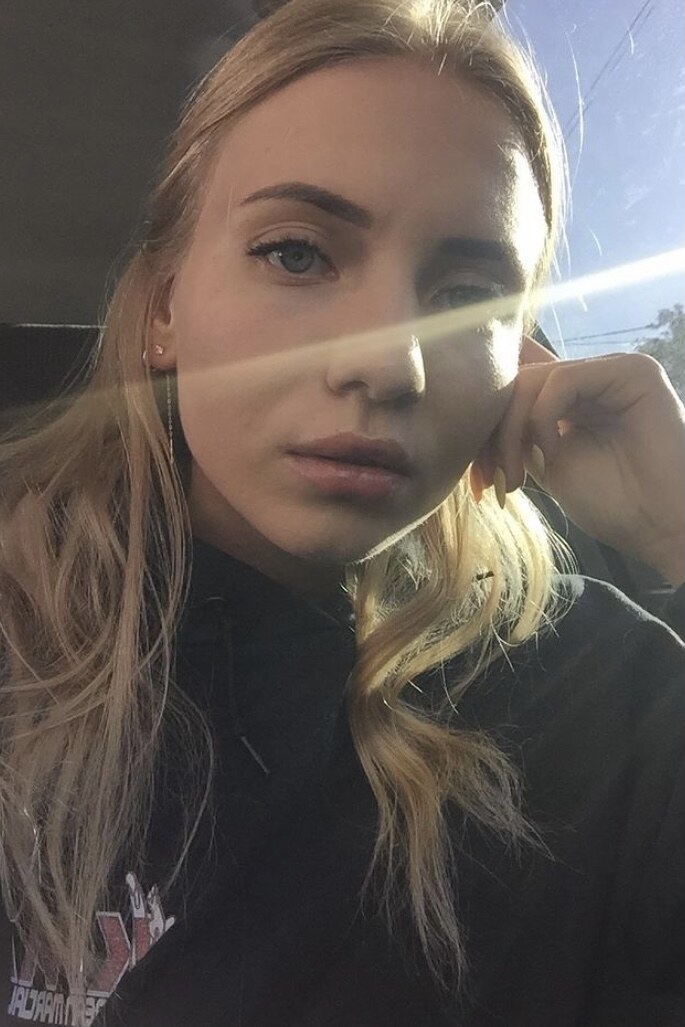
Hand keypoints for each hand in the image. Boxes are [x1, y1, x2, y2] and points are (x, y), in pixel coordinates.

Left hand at [474, 336, 684, 587]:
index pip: (517, 384)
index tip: (476, 477)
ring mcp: (614, 370)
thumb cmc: (614, 504)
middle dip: (494, 433)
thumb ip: (519, 432)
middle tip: (490, 483)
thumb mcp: (545, 464)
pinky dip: (543, 418)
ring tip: (517, 479)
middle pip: (518, 382)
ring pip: (534, 380)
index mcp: (575, 397)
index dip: (488, 423)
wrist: (662, 528)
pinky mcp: (633, 371)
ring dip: (513, 432)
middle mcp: (594, 376)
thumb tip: (476, 408)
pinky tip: (551, 454)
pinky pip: (564, 378)